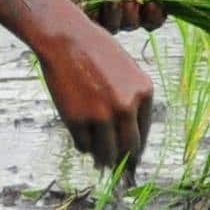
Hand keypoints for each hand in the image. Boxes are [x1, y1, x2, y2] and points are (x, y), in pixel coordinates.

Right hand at [30, 13, 156, 174]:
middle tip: (117, 171)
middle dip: (123, 162)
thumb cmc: (95, 51)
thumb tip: (128, 136)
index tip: (130, 160)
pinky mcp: (78, 120)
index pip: (144, 133)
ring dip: (102, 158)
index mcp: (144, 92)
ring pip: (106, 153)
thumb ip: (131, 100)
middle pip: (129, 148)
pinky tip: (80, 135)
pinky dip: (82, 145)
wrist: (65, 39)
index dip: (136, 150)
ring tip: (98, 160)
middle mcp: (127, 107)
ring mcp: (102, 115)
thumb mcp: (126, 71)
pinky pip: (83, 145)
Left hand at [57, 0, 165, 30]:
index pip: (153, 15)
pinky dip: (96, 15)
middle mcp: (122, 1)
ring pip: (113, 25)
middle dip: (134, 14)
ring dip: (117, 16)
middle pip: (133, 24)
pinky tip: (99, 1)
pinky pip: (89, 20)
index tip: (154, 3)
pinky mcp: (79, 2)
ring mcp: (100, 4)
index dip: (156, 14)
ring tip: (113, 0)